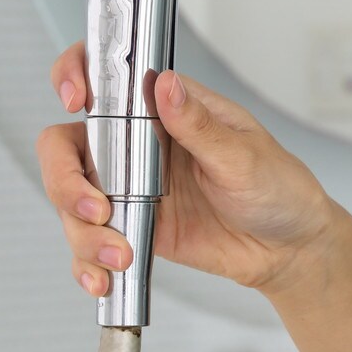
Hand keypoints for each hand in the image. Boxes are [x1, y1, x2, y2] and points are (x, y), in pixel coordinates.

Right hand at [37, 41, 339, 300]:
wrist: (288, 251)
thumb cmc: (276, 187)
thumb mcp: (244, 154)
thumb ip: (199, 124)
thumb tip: (166, 85)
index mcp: (159, 107)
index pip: (100, 75)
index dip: (72, 77)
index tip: (76, 101)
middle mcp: (132, 142)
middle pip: (64, 145)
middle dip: (64, 180)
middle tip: (96, 209)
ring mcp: (124, 186)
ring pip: (68, 198)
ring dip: (82, 232)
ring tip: (120, 255)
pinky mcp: (127, 226)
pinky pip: (86, 241)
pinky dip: (86, 262)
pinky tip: (103, 276)